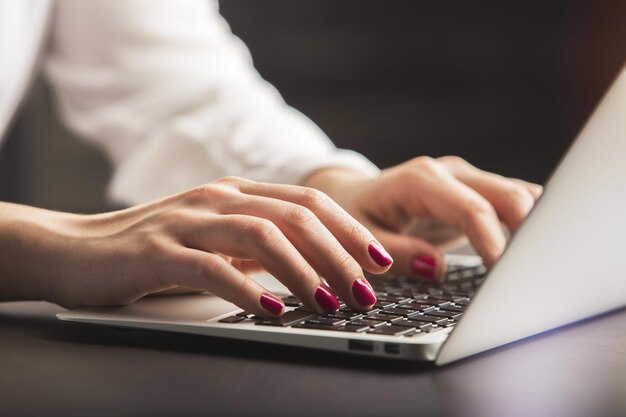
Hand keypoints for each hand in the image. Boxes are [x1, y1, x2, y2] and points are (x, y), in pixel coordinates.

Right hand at [0, 177, 392, 315]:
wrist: (77, 248)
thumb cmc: (154, 249)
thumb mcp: (214, 240)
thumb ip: (256, 245)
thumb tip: (310, 266)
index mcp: (235, 193)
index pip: (307, 202)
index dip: (349, 229)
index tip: (380, 259)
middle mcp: (216, 198)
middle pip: (294, 215)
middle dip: (338, 253)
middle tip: (366, 289)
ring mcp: (187, 222)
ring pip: (260, 235)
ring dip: (303, 270)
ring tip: (330, 302)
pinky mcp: (157, 252)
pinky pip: (211, 268)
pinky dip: (247, 288)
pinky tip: (273, 309)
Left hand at [304, 156, 541, 279]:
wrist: (355, 196)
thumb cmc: (354, 216)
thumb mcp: (361, 238)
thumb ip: (396, 253)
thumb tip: (434, 267)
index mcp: (420, 180)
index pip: (471, 209)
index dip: (494, 241)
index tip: (506, 273)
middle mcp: (449, 174)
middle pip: (507, 195)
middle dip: (528, 232)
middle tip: (533, 274)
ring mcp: (465, 180)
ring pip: (518, 196)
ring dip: (534, 227)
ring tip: (539, 266)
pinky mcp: (474, 193)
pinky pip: (511, 202)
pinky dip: (527, 224)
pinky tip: (532, 251)